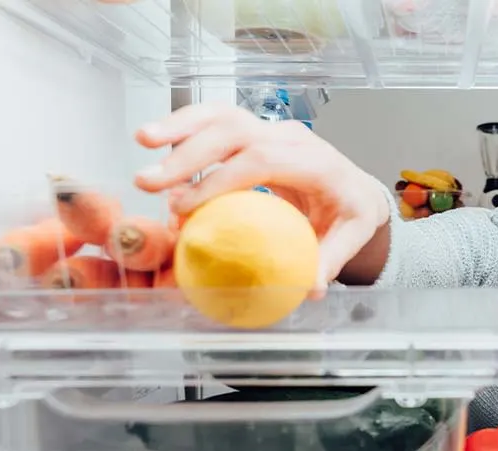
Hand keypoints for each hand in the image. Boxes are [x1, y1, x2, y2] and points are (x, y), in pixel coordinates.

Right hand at [134, 102, 389, 292]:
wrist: (355, 187)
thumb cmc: (350, 213)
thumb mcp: (351, 236)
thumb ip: (330, 260)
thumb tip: (310, 288)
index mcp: (316, 162)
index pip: (263, 160)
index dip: (221, 180)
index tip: (185, 206)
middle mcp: (291, 137)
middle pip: (235, 132)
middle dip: (188, 154)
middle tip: (149, 182)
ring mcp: (271, 129)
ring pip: (222, 115)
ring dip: (179, 126)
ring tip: (141, 140)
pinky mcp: (254, 130)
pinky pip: (216, 120)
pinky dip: (185, 126)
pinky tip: (154, 138)